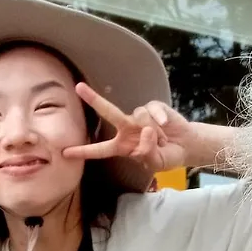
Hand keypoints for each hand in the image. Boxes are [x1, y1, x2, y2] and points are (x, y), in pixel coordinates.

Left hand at [62, 83, 192, 171]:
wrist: (186, 146)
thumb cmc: (166, 156)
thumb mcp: (155, 163)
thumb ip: (147, 154)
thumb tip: (145, 132)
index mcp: (122, 146)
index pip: (99, 150)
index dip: (83, 151)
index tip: (65, 151)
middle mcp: (127, 128)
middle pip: (108, 112)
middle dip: (94, 99)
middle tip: (79, 87)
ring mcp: (139, 116)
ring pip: (139, 118)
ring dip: (154, 133)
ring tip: (162, 141)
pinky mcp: (153, 108)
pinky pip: (152, 111)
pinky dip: (160, 120)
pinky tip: (166, 127)